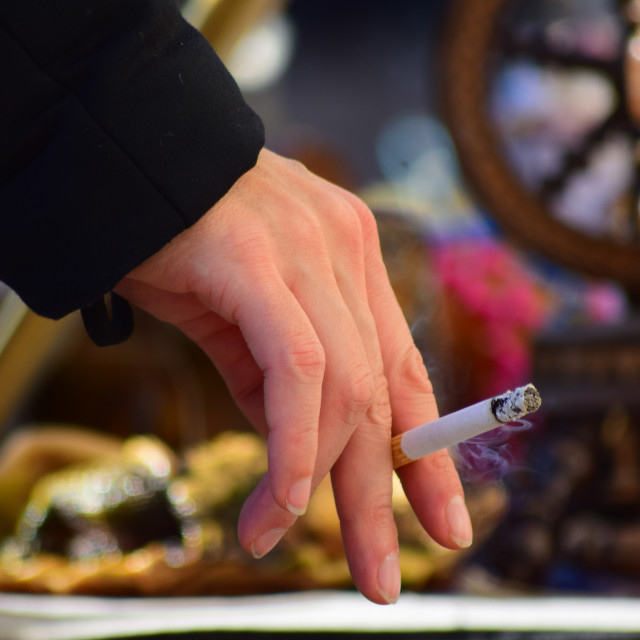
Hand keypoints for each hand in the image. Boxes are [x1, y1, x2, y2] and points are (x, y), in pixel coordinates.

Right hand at [115, 148, 471, 603]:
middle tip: (381, 576)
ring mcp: (313, 253)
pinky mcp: (264, 263)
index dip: (428, 456)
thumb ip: (278, 378)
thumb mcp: (244, 323)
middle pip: (384, 394)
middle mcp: (349, 254)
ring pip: (346, 391)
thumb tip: (300, 450)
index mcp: (355, 264)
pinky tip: (276, 503)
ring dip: (328, 486)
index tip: (441, 521)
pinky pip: (297, 371)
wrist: (127, 170)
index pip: (406, 373)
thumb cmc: (183, 244)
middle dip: (384, 494)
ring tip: (292, 543)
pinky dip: (292, 447)